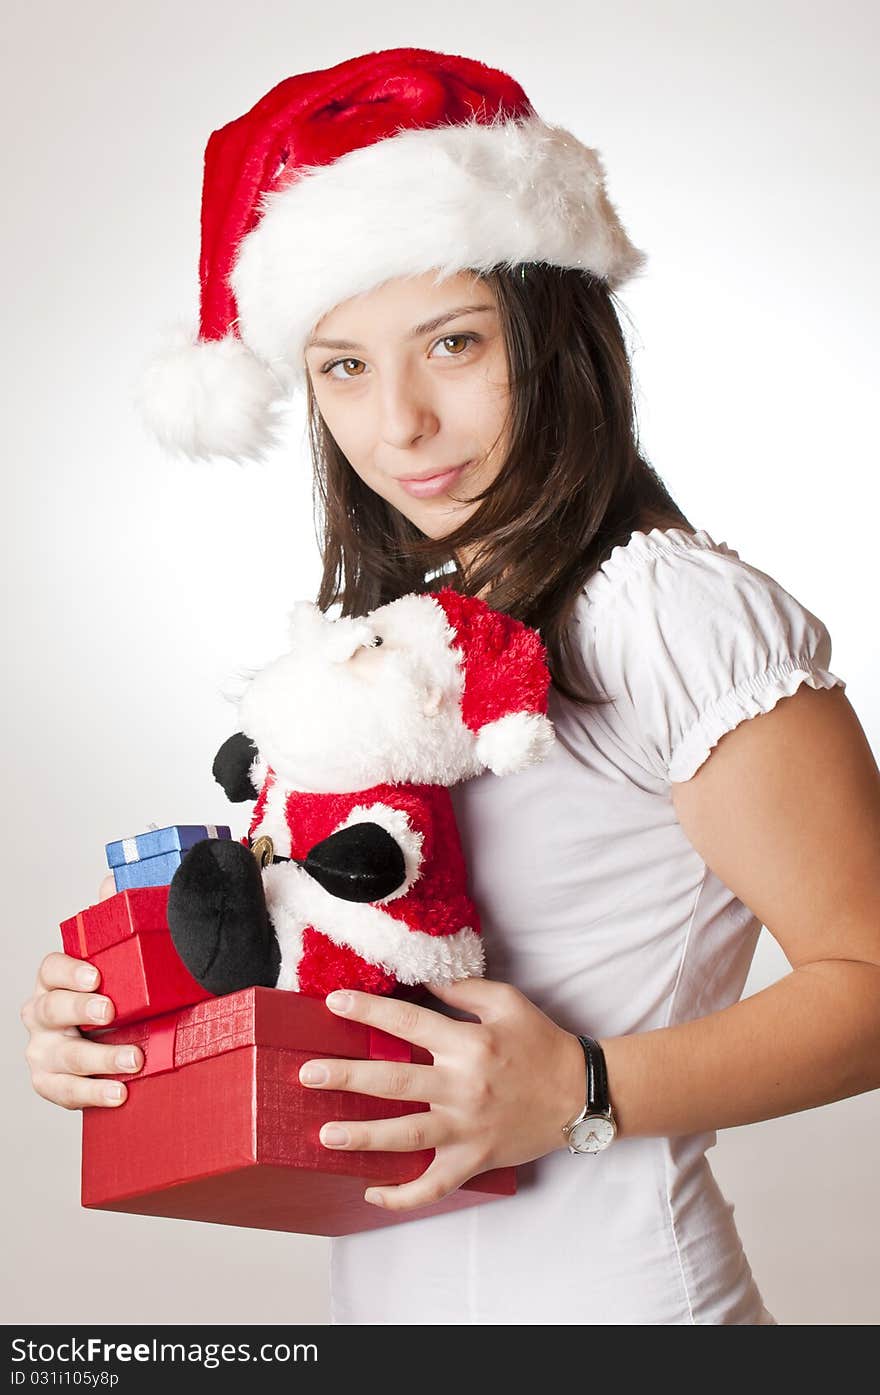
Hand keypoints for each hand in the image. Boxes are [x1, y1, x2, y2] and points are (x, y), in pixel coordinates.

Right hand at [21, 877, 143, 1108]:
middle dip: (79, 1011)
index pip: (50, 969)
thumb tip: (111, 880)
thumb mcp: (116, 957)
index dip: (69, 971)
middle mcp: (41, 1014)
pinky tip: (119, 1093)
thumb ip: (111, 919)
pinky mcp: (50, 1083)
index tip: (96, 975)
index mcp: (55, 979)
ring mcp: (42, 1050)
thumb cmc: (113, 994)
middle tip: (111, 1013)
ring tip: (133, 1060)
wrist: (112, 1040)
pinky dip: (91, 1094)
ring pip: (61, 1055)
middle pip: (50, 1009)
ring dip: (98, 1059)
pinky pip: (64, 1092)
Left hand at [299, 976, 585, 1211]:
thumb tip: (424, 983)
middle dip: (346, 1076)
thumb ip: (463, 991)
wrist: (579, 1093)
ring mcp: (466, 1128)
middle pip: (394, 1081)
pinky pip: (433, 1186)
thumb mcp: (508, 1002)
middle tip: (307, 1074)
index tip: (334, 1003)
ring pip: (405, 1137)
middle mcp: (462, 1087)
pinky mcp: (474, 1160)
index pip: (407, 1022)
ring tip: (325, 1134)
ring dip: (362, 1136)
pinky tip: (370, 1193)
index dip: (368, 1011)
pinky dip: (402, 1196)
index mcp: (468, 1044)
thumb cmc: (542, 1043)